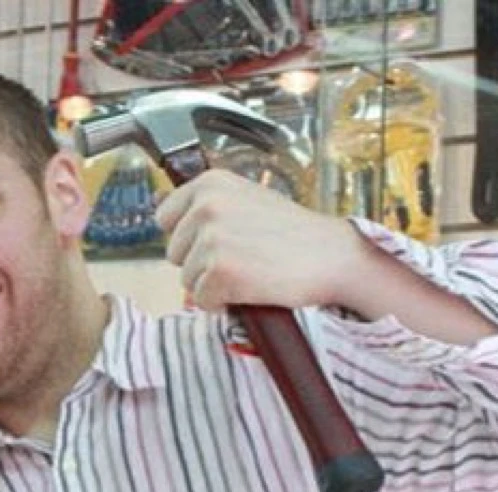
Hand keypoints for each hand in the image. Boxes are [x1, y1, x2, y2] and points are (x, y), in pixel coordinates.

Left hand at [155, 169, 368, 311]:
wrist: (331, 257)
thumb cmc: (292, 235)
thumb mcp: (246, 201)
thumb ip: (209, 207)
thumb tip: (167, 217)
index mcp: (211, 182)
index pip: (165, 217)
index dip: (189, 238)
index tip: (220, 241)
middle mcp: (206, 205)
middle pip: (174, 253)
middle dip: (201, 262)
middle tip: (244, 257)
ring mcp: (211, 238)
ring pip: (187, 280)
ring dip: (214, 284)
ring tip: (250, 271)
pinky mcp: (219, 271)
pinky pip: (202, 300)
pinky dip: (223, 303)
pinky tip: (251, 288)